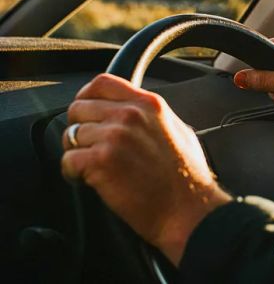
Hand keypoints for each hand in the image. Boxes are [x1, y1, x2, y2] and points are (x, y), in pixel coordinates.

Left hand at [61, 73, 230, 265]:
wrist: (188, 209)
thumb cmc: (187, 178)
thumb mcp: (178, 130)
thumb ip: (152, 116)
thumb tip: (133, 112)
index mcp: (149, 104)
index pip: (102, 83)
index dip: (86, 96)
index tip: (86, 112)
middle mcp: (130, 115)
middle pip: (79, 108)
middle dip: (80, 129)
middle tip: (91, 148)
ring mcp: (115, 136)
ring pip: (71, 135)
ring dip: (77, 153)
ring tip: (94, 168)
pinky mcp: (101, 161)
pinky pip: (67, 160)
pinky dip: (73, 173)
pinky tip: (89, 180)